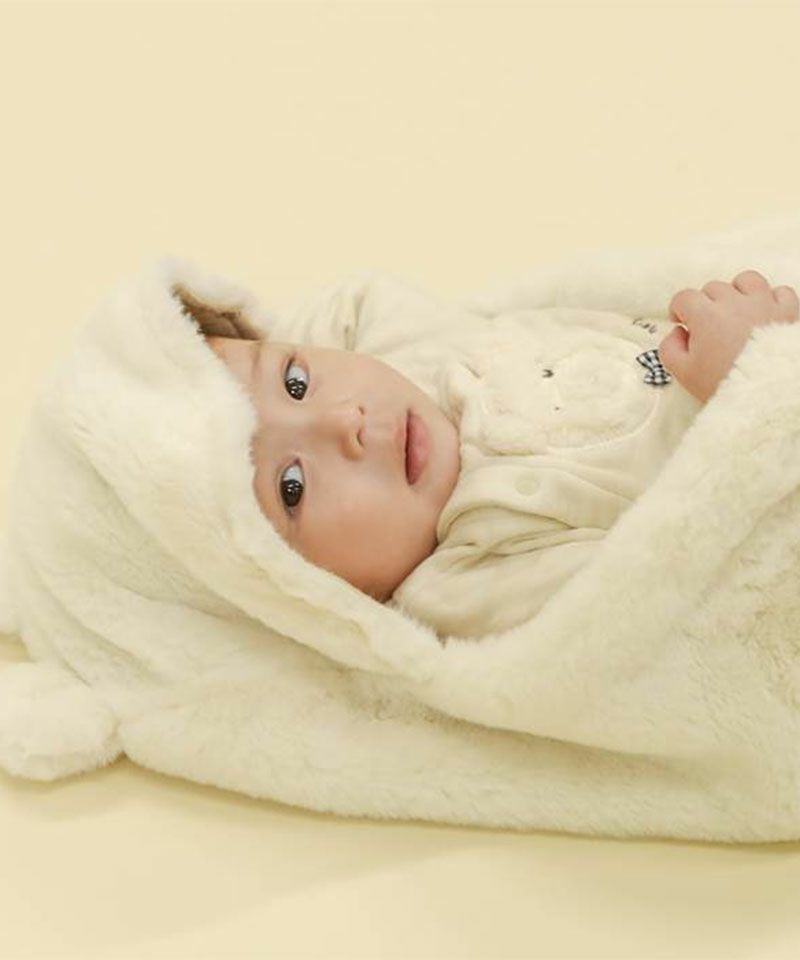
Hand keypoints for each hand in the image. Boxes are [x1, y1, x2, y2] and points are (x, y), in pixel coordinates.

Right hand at [657, 269, 799, 403]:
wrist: (766, 390)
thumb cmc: (725, 383)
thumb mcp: (684, 373)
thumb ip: (669, 349)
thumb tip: (676, 333)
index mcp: (706, 315)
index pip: (684, 297)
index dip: (678, 310)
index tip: (681, 321)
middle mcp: (734, 302)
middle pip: (713, 288)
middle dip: (706, 304)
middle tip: (707, 326)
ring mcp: (763, 302)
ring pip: (746, 280)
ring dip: (738, 292)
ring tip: (736, 310)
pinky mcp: (787, 309)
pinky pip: (779, 291)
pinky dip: (770, 298)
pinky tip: (764, 312)